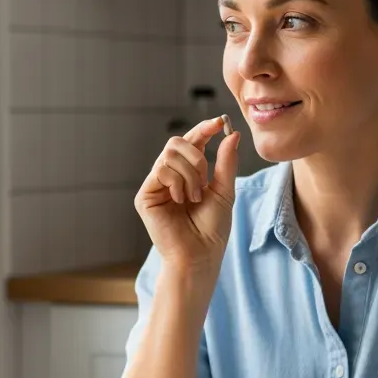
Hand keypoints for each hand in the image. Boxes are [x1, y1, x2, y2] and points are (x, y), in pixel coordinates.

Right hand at [135, 117, 240, 272]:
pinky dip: (177, 182)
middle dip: (196, 157)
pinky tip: (180, 201)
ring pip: (169, 154)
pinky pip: (160, 170)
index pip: (192, 142)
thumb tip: (232, 135)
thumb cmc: (212, 229)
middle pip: (177, 142)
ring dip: (189, 174)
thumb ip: (226, 162)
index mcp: (188, 173)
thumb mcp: (224, 191)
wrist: (200, 254)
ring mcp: (156, 185)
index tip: (219, 122)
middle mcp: (169, 176)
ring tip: (194, 197)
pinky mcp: (145, 195)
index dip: (203, 129)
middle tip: (205, 179)